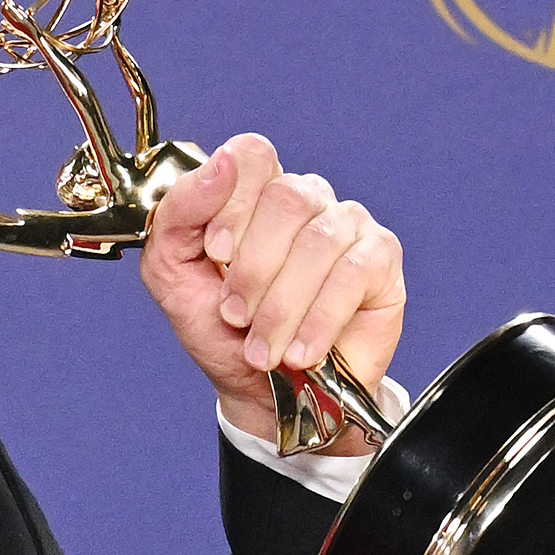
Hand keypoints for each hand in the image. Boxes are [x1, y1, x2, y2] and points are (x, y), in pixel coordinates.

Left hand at [141, 135, 404, 440]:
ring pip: (318, 241)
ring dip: (281, 308)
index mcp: (254, 195)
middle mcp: (305, 200)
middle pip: (286, 198)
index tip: (216, 255)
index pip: (253, 156)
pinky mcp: (380, 260)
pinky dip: (319, 321)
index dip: (233, 204)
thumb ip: (176, 217)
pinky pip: (352, 274)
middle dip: (253, 271)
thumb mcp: (173, 278)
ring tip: (264, 349)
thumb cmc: (224, 335)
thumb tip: (217, 167)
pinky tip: (301, 351)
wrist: (265, 397)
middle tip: (237, 316)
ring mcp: (347, 225)